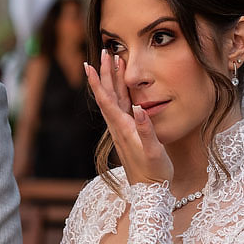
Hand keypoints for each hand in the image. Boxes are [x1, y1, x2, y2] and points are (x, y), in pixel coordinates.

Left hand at [85, 51, 173, 185]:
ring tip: (115, 60)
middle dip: (105, 72)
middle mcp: (118, 127)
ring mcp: (122, 129)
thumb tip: (139, 108)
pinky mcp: (128, 132)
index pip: (106, 100)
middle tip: (105, 51)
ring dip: (113, 79)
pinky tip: (125, 85)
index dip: (98, 81)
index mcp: (122, 128)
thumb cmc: (154, 172)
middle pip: (108, 95)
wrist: (149, 191)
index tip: (90, 63)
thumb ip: (146, 131)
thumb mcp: (153, 151)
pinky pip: (122, 106)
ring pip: (115, 99)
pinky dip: (121, 92)